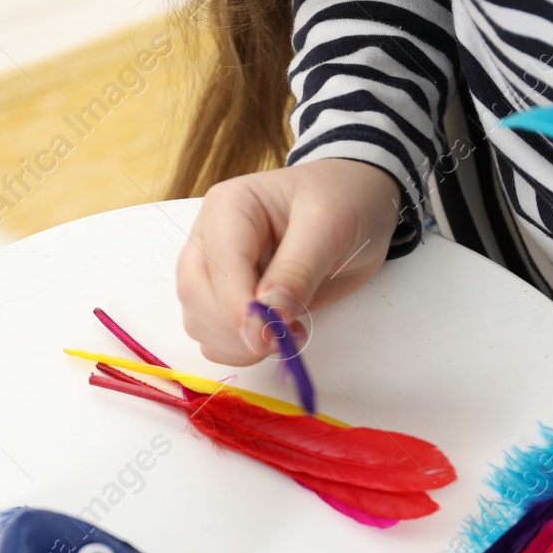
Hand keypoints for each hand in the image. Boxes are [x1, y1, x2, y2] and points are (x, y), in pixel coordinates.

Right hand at [177, 158, 404, 364]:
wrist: (356, 205)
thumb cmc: (342, 201)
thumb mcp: (329, 228)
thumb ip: (298, 272)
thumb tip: (269, 315)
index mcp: (230, 206)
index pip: (219, 265)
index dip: (238, 308)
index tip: (266, 338)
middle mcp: (211, 237)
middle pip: (195, 295)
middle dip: (236, 329)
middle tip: (284, 338)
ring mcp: (214, 269)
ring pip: (198, 321)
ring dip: (238, 344)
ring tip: (288, 333)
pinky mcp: (225, 297)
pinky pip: (212, 337)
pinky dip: (239, 350)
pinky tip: (275, 336)